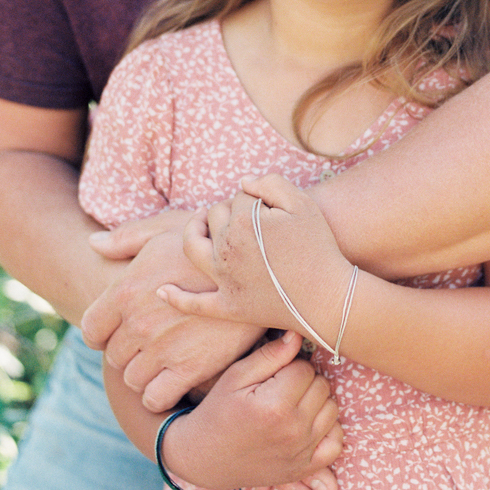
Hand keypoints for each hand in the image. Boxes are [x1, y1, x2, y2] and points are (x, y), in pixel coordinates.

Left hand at [82, 211, 261, 409]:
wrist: (261, 266)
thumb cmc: (210, 242)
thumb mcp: (167, 228)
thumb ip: (126, 237)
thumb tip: (93, 243)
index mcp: (126, 290)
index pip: (91, 329)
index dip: (103, 330)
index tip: (119, 327)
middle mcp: (138, 324)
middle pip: (113, 356)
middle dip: (128, 348)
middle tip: (151, 337)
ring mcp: (163, 350)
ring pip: (132, 379)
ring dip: (144, 371)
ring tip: (165, 356)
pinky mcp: (191, 370)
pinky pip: (156, 397)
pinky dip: (160, 392)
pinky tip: (174, 376)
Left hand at [159, 174, 352, 344]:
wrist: (328, 297)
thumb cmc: (318, 246)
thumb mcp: (301, 203)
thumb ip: (269, 182)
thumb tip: (242, 183)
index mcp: (242, 221)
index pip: (238, 197)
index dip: (256, 198)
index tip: (275, 210)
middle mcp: (225, 249)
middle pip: (214, 217)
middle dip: (227, 210)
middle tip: (249, 217)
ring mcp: (223, 280)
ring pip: (195, 247)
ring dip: (192, 232)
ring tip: (199, 224)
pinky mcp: (228, 307)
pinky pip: (195, 303)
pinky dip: (176, 297)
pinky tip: (161, 291)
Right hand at [162, 330, 341, 489]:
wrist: (204, 456)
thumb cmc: (218, 410)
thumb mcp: (236, 376)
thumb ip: (270, 355)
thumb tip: (297, 335)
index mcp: (275, 406)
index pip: (305, 368)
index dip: (290, 365)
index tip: (274, 374)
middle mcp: (293, 431)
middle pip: (322, 386)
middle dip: (305, 381)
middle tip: (282, 387)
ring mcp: (301, 452)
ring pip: (332, 409)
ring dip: (317, 402)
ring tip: (293, 403)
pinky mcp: (304, 468)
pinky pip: (336, 443)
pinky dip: (328, 430)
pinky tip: (310, 423)